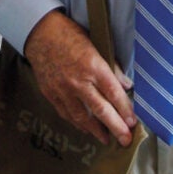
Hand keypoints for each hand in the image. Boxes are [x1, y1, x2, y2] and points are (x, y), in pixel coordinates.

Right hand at [24, 10, 136, 147]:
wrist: (39, 33)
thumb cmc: (70, 35)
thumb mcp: (96, 44)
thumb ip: (112, 67)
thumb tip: (126, 85)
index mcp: (93, 66)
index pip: (114, 93)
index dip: (125, 110)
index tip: (133, 122)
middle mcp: (79, 81)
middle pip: (101, 110)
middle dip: (116, 127)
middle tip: (125, 140)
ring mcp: (63, 90)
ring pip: (82, 117)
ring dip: (96, 130)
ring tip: (106, 139)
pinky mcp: (51, 94)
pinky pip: (66, 113)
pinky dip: (77, 123)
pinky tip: (85, 128)